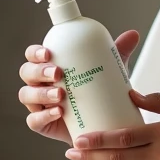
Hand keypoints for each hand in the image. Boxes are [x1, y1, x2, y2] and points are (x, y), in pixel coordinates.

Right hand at [19, 30, 140, 146]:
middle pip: (27, 72)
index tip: (49, 53)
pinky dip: (43, 116)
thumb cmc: (98, 92)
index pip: (34, 55)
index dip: (36, 52)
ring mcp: (38, 104)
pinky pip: (34, 120)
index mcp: (49, 66)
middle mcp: (39, 83)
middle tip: (58, 73)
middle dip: (39, 71)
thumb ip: (117, 52)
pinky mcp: (42, 124)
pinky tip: (58, 112)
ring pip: (27, 95)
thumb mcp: (108, 71)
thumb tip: (132, 35)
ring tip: (61, 95)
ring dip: (41, 93)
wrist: (102, 124)